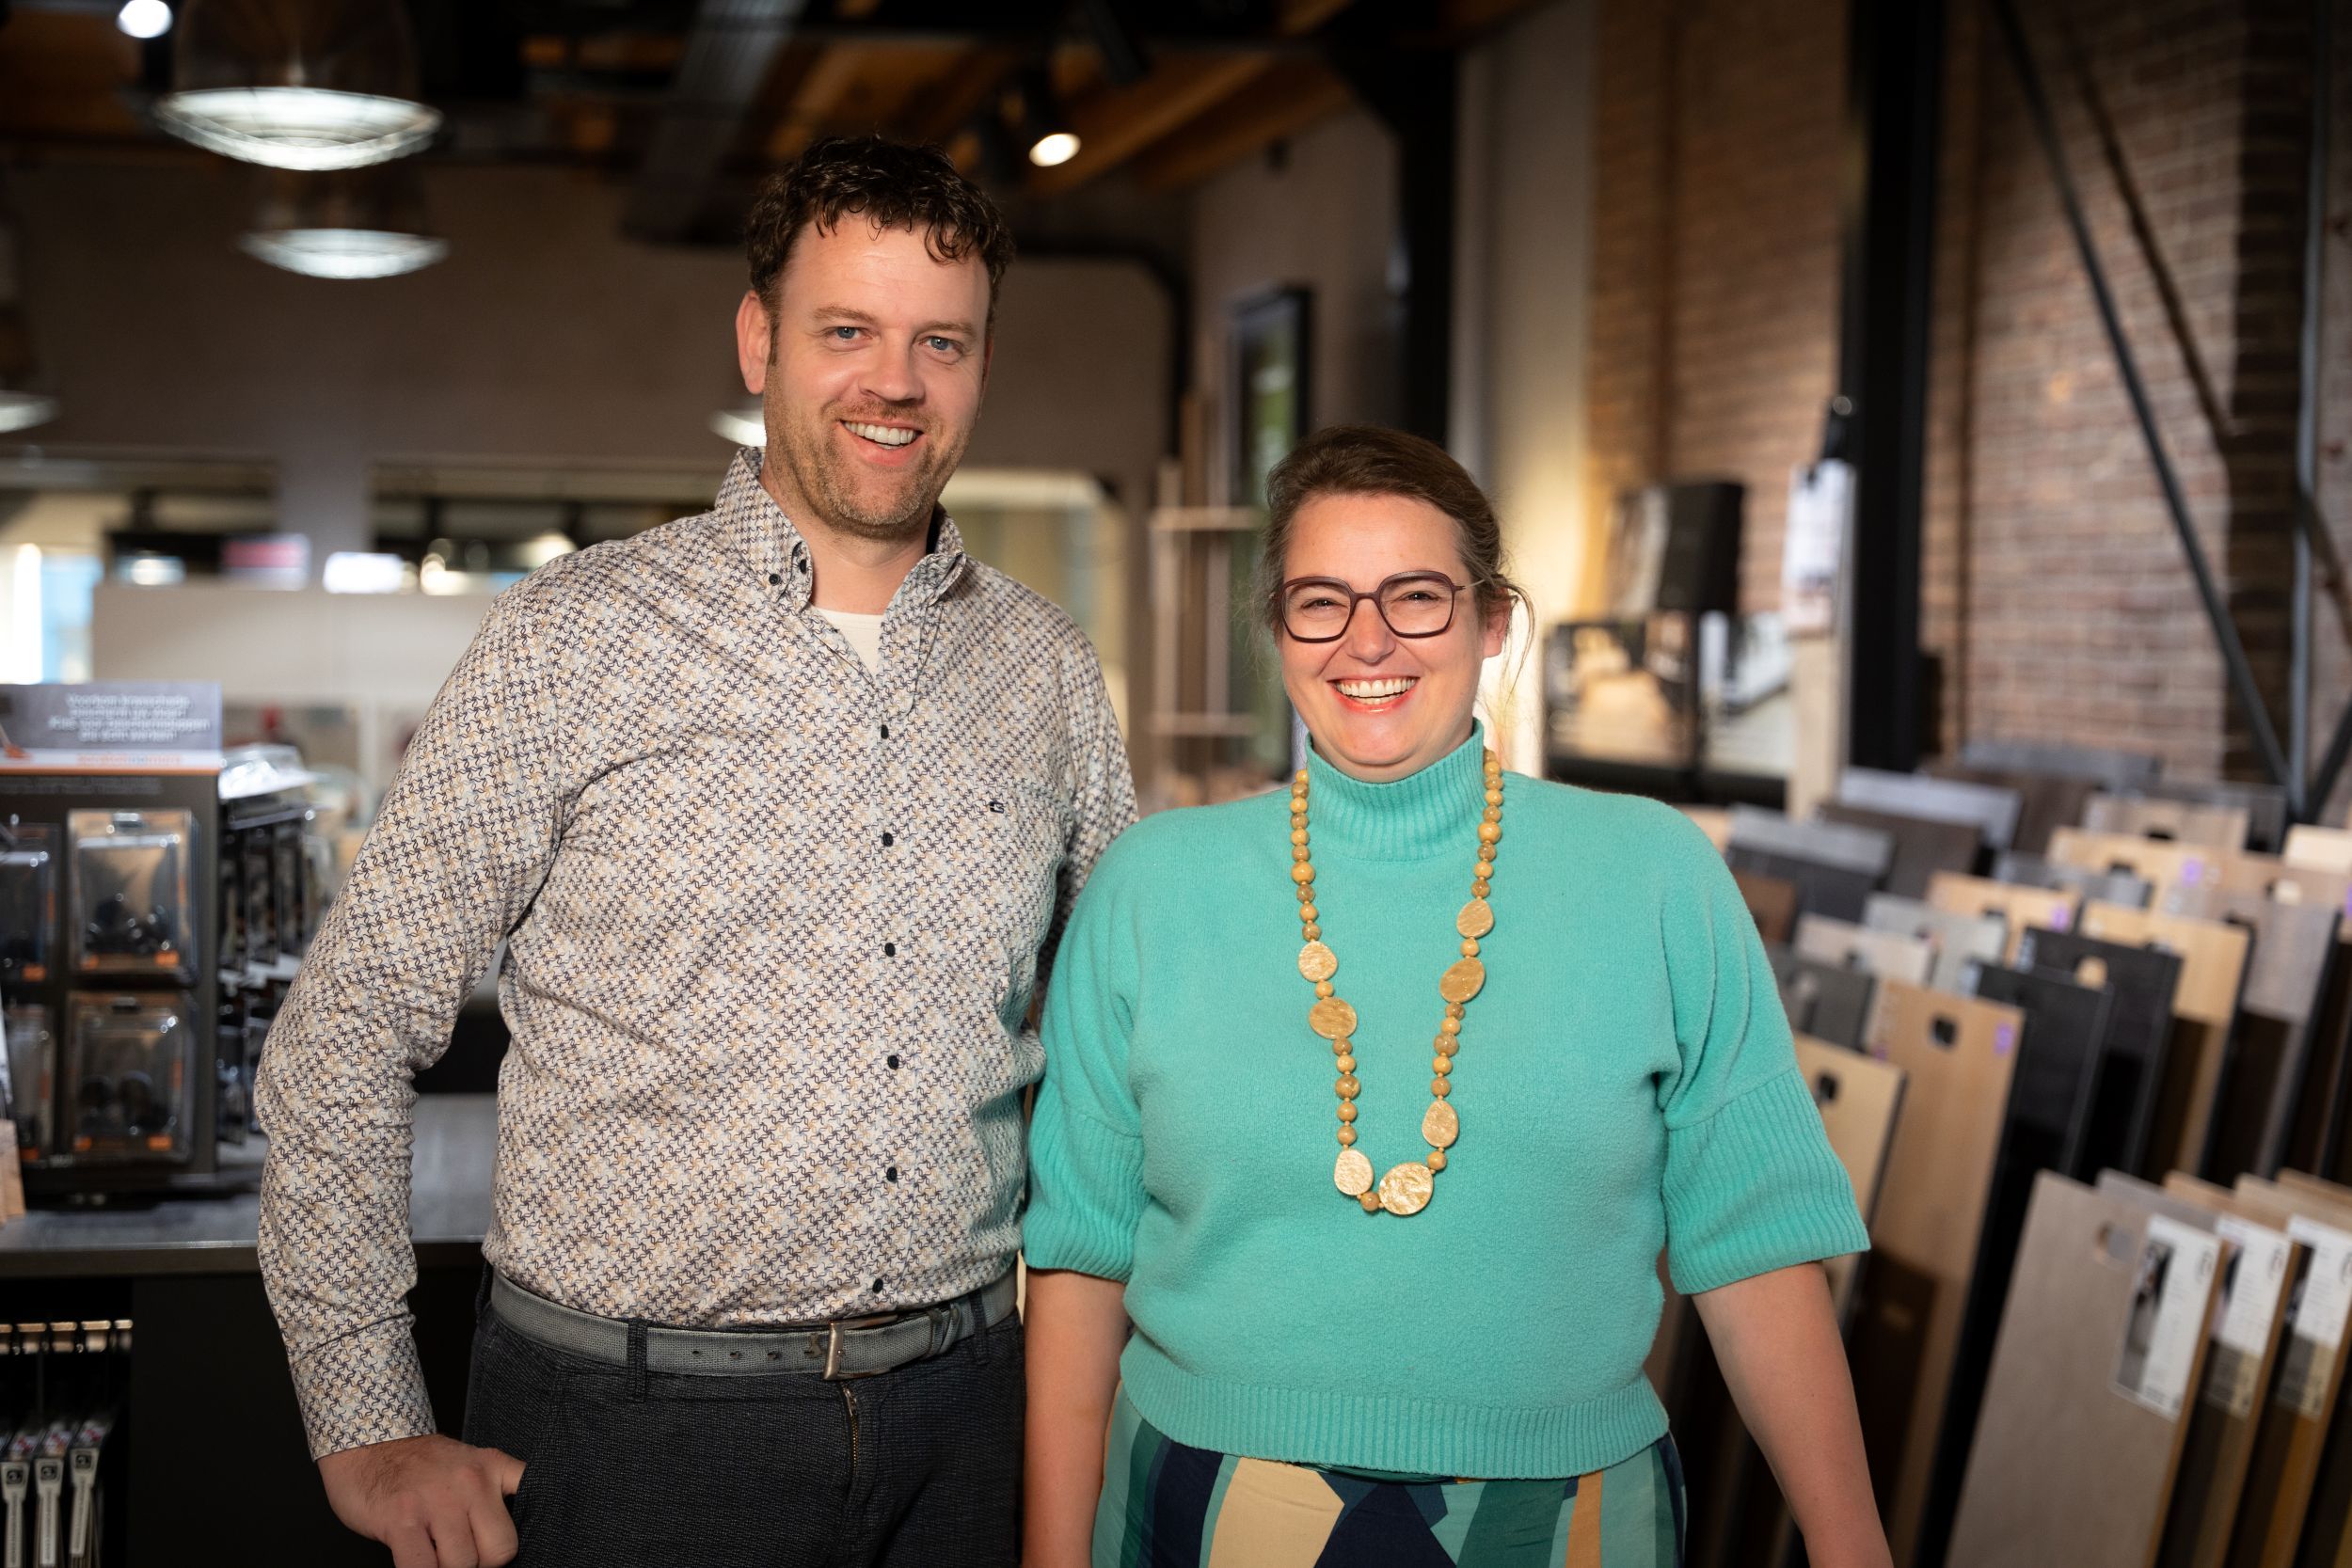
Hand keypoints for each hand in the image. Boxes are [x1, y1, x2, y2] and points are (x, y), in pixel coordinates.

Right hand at [318, 1433, 524, 1567]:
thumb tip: (504, 1544)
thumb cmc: (418, 1465)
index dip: (514, 1536)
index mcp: (492, 1468)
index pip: (534, 1502)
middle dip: (480, 1563)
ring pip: (462, 1565)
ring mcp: (437, 1502)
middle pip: (499, 1550)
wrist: (366, 1443)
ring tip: (432, 1555)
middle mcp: (470, 1482)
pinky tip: (415, 1562)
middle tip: (459, 1555)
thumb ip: (492, 1494)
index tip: (496, 1546)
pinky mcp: (402, 1520)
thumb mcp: (469, 1464)